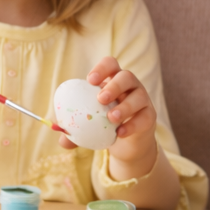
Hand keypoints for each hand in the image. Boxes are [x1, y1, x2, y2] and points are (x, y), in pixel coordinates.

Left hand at [62, 57, 157, 178]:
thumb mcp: (87, 126)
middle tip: (100, 99)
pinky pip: (144, 117)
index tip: (90, 81)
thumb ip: (73, 129)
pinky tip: (120, 133)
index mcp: (113, 80)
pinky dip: (132, 124)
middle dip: (114, 85)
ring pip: (139, 95)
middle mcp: (130, 86)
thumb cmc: (104, 127)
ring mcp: (142, 100)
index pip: (111, 64)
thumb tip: (59, 134)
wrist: (126, 144)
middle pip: (127, 76)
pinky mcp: (150, 116)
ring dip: (124, 106)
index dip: (102, 68)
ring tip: (111, 118)